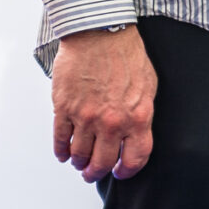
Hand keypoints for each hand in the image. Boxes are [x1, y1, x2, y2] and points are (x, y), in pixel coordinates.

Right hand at [51, 25, 156, 182]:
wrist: (100, 34)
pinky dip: (61, 151)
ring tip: (79, 163)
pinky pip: (60, 139)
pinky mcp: (64, 108)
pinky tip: (63, 154)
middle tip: (93, 173)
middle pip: (103, 162)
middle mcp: (112, 122)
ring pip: (79, 154)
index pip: (136, 158)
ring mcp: (86, 117)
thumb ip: (141, 114)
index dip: (128, 171)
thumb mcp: (148, 87)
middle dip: (97, 172)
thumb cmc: (127, 56)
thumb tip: (136, 134)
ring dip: (79, 163)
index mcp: (138, 117)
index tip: (121, 173)